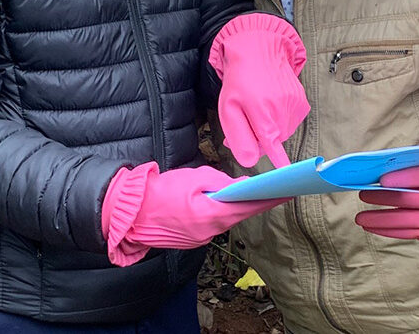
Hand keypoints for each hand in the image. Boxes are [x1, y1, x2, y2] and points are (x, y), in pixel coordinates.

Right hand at [102, 163, 285, 265]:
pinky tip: (222, 203)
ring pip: (225, 221)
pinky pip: (212, 225)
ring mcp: (201, 239)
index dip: (269, 200)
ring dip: (236, 208)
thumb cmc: (161, 192)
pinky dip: (219, 214)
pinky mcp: (192, 240)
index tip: (287, 192)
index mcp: (212, 215)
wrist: (131, 213)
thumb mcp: (193, 178)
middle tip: (274, 190)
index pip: (249, 207)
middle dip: (255, 203)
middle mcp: (210, 232)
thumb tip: (241, 184)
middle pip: (239, 216)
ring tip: (250, 194)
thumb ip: (220, 181)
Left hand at [209, 13, 308, 167]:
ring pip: (282, 133)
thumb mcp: (228, 108)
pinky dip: (281, 118)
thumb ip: (239, 137)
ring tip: (259, 107)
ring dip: (270, 128)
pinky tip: (272, 104)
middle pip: (272, 142)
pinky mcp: (302, 103)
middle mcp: (282, 112)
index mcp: (262, 115)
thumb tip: (250, 161)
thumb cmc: (240, 81)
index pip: (272, 149)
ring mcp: (295, 107)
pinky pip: (291, 122)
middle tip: (246, 120)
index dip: (278, 165)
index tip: (285, 176)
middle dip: (258, 138)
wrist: (259, 51)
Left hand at [355, 137, 418, 241]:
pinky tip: (371, 227)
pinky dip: (387, 231)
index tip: (382, 179)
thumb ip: (408, 161)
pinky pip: (409, 234)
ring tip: (361, 218)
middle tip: (363, 194)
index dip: (404, 177)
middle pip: (414, 199)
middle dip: (386, 198)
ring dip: (383, 220)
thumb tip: (377, 167)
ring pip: (410, 221)